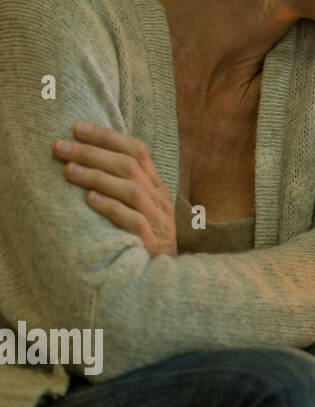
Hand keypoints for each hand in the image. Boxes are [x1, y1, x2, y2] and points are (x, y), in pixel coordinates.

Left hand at [52, 121, 176, 256]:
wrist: (163, 278)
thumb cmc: (143, 240)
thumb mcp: (140, 208)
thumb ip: (123, 186)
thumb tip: (88, 160)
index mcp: (157, 187)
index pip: (137, 151)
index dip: (108, 136)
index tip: (77, 128)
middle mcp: (160, 200)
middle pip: (129, 166)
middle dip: (92, 152)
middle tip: (60, 146)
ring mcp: (158, 221)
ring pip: (131, 189)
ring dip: (97, 176)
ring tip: (68, 170)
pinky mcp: (151, 242)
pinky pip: (133, 220)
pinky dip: (110, 207)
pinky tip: (90, 199)